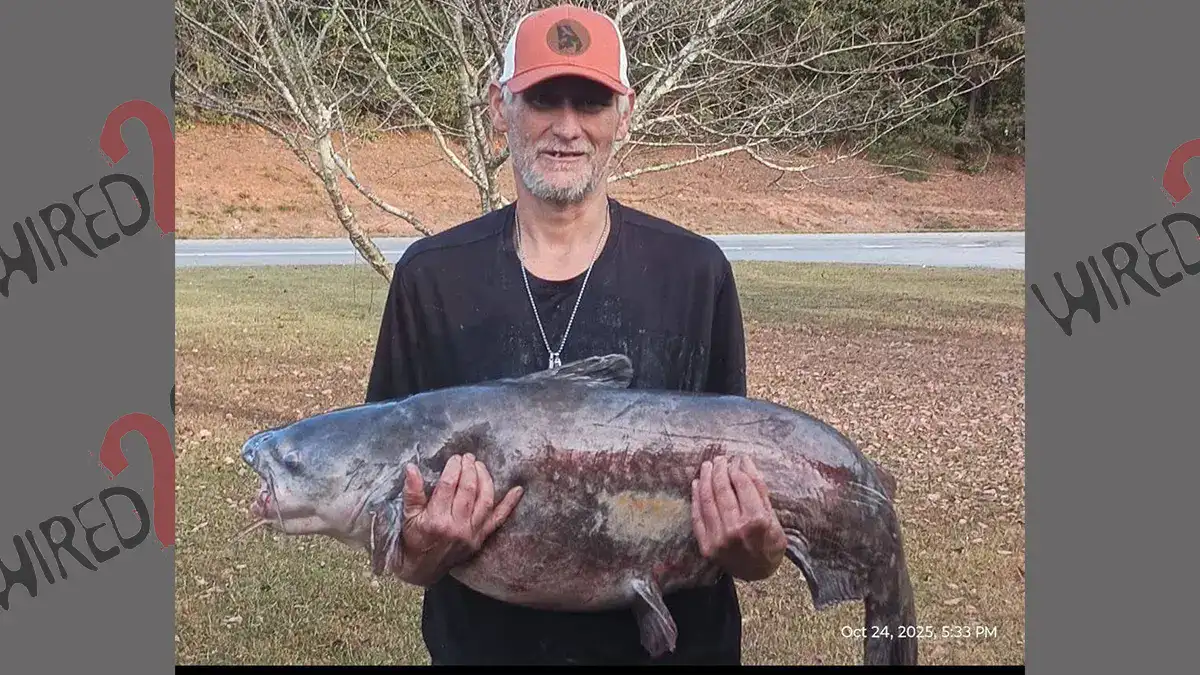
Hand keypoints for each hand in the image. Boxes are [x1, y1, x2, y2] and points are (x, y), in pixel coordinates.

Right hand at [392, 453, 523, 585]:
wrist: (422, 570)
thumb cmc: (413, 540)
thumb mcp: (408, 516)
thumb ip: (411, 492)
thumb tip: (411, 467)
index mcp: (436, 519)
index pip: (449, 486)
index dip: (454, 468)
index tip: (455, 458)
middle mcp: (457, 527)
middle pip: (469, 490)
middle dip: (470, 470)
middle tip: (468, 457)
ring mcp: (471, 534)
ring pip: (485, 500)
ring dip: (485, 480)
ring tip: (480, 466)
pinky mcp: (480, 539)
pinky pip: (498, 520)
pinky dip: (509, 504)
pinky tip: (518, 490)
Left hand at [691, 455, 786, 581]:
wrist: (758, 573)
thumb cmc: (770, 543)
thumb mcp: (774, 517)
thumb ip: (760, 491)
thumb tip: (745, 463)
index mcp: (757, 521)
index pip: (742, 484)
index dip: (737, 467)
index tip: (736, 458)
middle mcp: (735, 529)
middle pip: (722, 489)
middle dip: (720, 469)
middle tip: (720, 459)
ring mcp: (718, 539)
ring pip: (707, 500)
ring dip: (706, 479)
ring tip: (707, 466)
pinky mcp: (706, 546)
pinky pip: (697, 516)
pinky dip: (696, 498)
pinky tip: (697, 484)